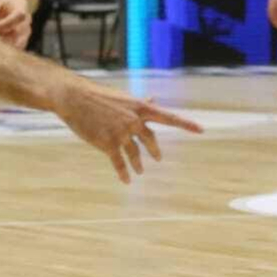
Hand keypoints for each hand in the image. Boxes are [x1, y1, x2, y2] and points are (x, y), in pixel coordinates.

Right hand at [53, 78, 202, 182]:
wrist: (74, 98)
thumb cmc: (97, 95)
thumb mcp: (122, 97)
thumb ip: (139, 103)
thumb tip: (153, 100)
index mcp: (140, 108)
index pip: (169, 116)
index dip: (186, 124)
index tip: (202, 130)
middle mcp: (134, 121)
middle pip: (150, 139)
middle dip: (154, 150)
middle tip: (158, 158)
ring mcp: (121, 133)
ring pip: (134, 154)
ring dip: (138, 164)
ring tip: (140, 172)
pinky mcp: (107, 143)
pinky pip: (119, 162)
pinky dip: (123, 172)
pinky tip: (126, 180)